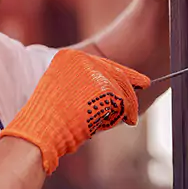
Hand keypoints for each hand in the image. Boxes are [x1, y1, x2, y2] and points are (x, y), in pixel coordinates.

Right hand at [0, 49, 151, 173]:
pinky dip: (120, 116)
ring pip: (122, 90)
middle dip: (132, 84)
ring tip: (106, 121)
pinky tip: (103, 123)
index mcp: (68, 58)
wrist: (41, 130)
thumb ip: (86, 87)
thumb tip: (115, 91)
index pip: (102, 63)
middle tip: (146, 84)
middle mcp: (82, 60)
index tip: (136, 76)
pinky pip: (124, 104)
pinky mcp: (104, 87)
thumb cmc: (50, 121)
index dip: (119, 73)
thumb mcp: (65, 94)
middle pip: (117, 72)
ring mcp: (93, 72)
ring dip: (123, 108)